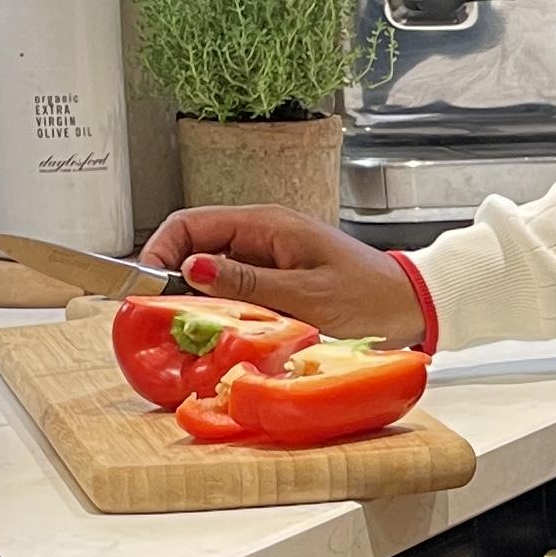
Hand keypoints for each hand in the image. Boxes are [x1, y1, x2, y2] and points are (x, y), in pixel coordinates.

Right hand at [133, 205, 426, 344]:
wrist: (411, 306)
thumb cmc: (368, 297)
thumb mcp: (304, 294)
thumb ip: (246, 282)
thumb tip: (191, 268)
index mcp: (265, 225)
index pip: (191, 224)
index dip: (160, 251)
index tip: (144, 286)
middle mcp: (261, 236)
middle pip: (195, 248)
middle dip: (171, 279)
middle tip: (160, 318)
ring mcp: (268, 258)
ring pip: (212, 272)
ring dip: (197, 298)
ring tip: (187, 329)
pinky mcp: (276, 280)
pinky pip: (235, 289)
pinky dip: (221, 308)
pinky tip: (219, 332)